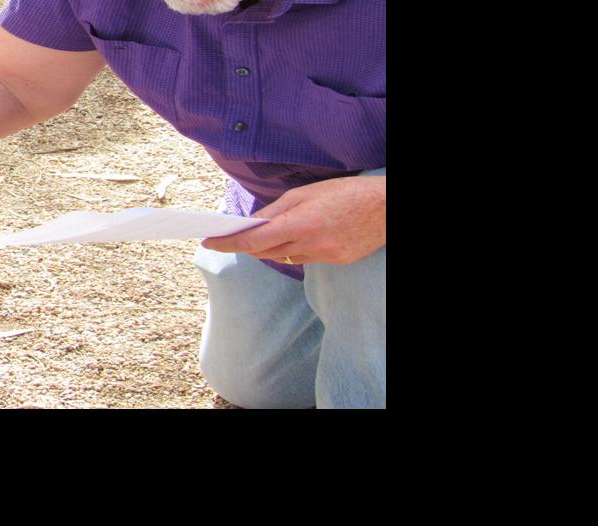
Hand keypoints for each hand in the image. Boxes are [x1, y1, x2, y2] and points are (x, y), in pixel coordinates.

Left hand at [201, 174, 384, 265]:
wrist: (387, 208)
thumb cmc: (348, 192)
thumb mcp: (307, 192)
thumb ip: (277, 210)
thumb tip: (254, 223)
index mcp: (300, 223)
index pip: (254, 239)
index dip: (229, 243)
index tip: (210, 242)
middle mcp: (310, 244)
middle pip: (265, 252)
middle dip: (248, 245)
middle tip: (232, 235)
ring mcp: (323, 257)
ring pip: (284, 258)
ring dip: (271, 248)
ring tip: (268, 234)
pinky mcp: (334, 262)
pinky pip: (304, 260)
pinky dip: (295, 250)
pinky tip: (299, 238)